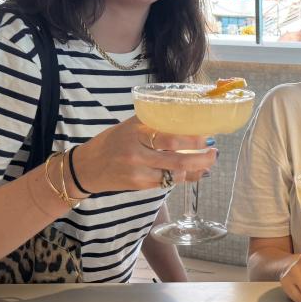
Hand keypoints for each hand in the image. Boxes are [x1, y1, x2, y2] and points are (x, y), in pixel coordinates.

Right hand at [73, 117, 216, 192]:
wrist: (86, 168)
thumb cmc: (112, 142)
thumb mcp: (130, 126)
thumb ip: (153, 121)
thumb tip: (185, 116)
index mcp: (136, 132)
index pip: (168, 135)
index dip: (191, 138)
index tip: (206, 134)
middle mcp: (137, 152)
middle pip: (175, 157)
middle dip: (199, 156)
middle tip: (214, 151)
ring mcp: (137, 171)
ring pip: (174, 174)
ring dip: (196, 169)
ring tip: (209, 161)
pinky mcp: (138, 186)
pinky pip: (167, 183)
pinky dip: (184, 178)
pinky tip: (195, 173)